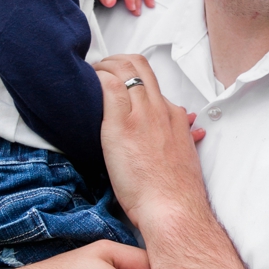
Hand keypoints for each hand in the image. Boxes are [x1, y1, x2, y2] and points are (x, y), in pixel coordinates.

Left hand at [95, 54, 209, 231]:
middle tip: (98, 70)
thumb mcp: (184, 158)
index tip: (115, 82)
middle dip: (115, 60)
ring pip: (124, 69)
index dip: (130, 77)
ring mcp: (142, 115)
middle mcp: (160, 109)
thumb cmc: (175, 192)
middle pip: (139, 65)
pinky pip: (109, 86)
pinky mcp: (121, 125)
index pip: (151, 82)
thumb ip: (182, 137)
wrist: (173, 208)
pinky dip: (96, 79)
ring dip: (102, 66)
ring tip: (87, 77)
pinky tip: (84, 86)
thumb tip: (184, 127)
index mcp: (174, 117)